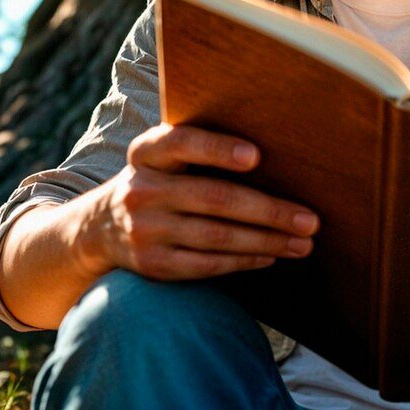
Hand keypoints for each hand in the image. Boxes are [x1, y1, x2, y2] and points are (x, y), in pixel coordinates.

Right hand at [80, 123, 321, 280]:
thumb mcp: (161, 158)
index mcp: (146, 153)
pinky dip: (244, 261)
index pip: (181, 143)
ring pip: (217, 237)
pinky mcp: (152, 265)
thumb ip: (198, 147)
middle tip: (310, 219)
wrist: (99, 228)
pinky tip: (272, 255)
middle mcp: (141, 190)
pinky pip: (207, 265)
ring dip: (267, 240)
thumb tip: (273, 151)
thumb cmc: (157, 181)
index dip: (217, 149)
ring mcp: (145, 230)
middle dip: (269, 210)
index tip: (256, 156)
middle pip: (214, 198)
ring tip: (303, 242)